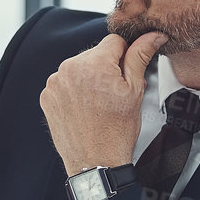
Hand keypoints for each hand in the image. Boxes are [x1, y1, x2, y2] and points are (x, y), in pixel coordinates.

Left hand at [40, 31, 167, 177]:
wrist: (95, 163)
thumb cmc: (117, 132)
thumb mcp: (134, 91)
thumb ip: (140, 56)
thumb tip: (152, 35)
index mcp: (93, 64)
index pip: (114, 41)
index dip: (125, 57)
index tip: (126, 75)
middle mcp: (69, 68)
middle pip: (95, 54)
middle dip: (106, 68)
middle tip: (115, 94)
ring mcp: (55, 83)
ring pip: (79, 68)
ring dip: (89, 79)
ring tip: (99, 104)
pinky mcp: (47, 96)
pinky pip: (65, 83)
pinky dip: (75, 92)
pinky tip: (85, 109)